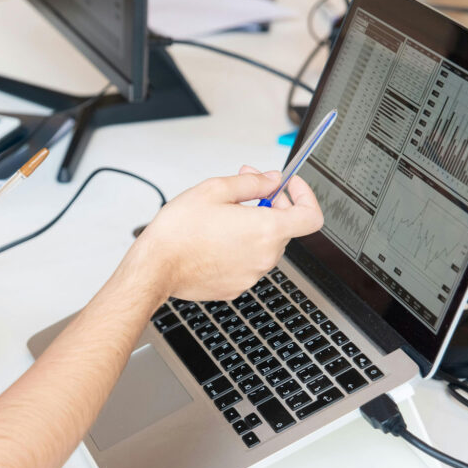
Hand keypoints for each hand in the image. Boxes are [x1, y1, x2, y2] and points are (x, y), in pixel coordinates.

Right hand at [129, 166, 323, 301]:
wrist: (156, 267)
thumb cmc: (179, 232)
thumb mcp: (215, 190)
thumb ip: (252, 182)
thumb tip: (272, 180)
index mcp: (266, 230)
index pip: (311, 216)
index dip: (305, 197)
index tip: (289, 188)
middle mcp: (264, 256)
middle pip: (285, 228)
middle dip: (272, 205)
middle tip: (247, 191)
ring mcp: (251, 275)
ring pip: (265, 245)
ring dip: (253, 228)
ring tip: (222, 218)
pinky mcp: (236, 287)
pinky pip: (248, 263)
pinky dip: (239, 248)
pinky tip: (215, 239)